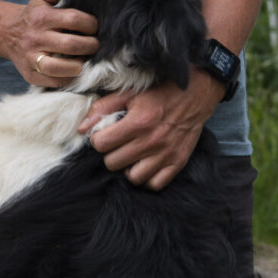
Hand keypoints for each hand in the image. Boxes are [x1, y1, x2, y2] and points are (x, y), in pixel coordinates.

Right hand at [0, 0, 98, 87]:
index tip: (94, 26)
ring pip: (63, 68)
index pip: (74, 19)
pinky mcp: (31, 75)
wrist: (6, 34)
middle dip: (90, 45)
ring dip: (80, 65)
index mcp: (41, 18)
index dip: (90, 24)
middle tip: (95, 44)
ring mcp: (32, 59)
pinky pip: (55, 82)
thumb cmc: (32, 16)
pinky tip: (74, 70)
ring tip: (84, 59)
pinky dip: (69, 78)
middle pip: (72, 45)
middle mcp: (36, 39)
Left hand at [79, 71, 221, 188]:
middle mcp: (152, 141)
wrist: (196, 95)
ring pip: (132, 178)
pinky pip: (154, 184)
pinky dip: (147, 178)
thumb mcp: (129, 93)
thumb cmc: (159, 93)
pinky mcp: (178, 163)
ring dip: (128, 167)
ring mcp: (166, 155)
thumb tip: (81, 129)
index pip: (101, 144)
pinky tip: (145, 164)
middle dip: (111, 153)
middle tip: (118, 143)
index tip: (105, 134)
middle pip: (113, 163)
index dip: (98, 139)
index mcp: (138, 122)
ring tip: (131, 155)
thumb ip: (103, 108)